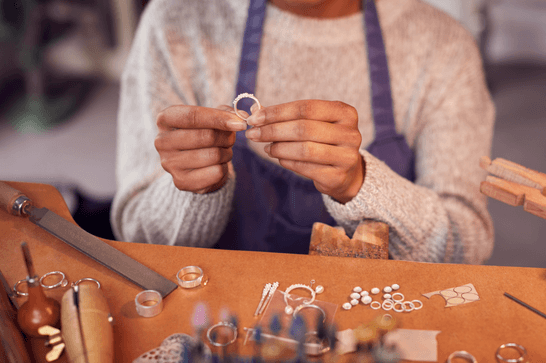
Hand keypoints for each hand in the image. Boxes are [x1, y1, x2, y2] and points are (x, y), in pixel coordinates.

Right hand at [155, 105, 246, 193]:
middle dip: (226, 137)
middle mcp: (161, 141)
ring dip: (227, 153)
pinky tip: (218, 165)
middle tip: (231, 139)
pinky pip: (215, 173)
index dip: (218, 118)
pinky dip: (224, 168)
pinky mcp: (181, 182)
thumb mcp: (211, 118)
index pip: (192, 116)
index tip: (240, 123)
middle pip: (205, 136)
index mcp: (165, 119)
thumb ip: (225, 113)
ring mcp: (169, 164)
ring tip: (224, 151)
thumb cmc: (202, 134)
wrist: (194, 164)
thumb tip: (240, 117)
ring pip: (213, 155)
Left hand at [245, 100, 364, 203]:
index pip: (306, 108)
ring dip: (279, 148)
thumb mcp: (312, 123)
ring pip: (304, 149)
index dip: (277, 112)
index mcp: (345, 112)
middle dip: (273, 131)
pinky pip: (306, 168)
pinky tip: (279, 158)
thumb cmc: (324, 142)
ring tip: (266, 147)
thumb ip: (287, 116)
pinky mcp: (338, 177)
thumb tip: (255, 111)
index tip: (255, 118)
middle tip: (253, 134)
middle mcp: (350, 133)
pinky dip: (287, 162)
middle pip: (304, 128)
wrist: (346, 173)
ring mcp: (347, 156)